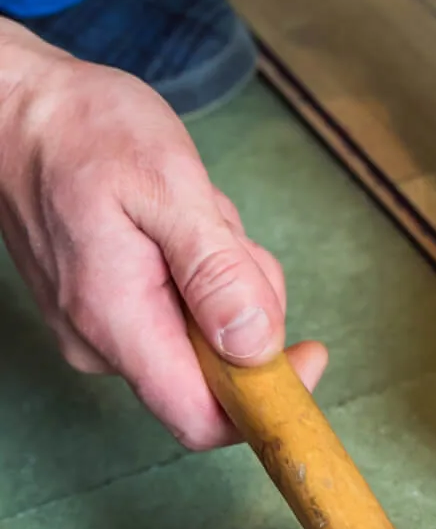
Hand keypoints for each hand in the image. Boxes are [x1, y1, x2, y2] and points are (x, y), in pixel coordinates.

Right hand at [0, 19, 325, 446]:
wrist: (16, 109)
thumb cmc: (86, 134)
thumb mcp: (169, 188)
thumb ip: (217, 272)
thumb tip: (258, 346)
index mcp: (118, 322)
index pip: (201, 418)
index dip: (269, 402)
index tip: (312, 350)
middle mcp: (104, 343)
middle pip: (220, 369)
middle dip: (249, 304)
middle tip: (224, 231)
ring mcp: (102, 328)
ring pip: (208, 334)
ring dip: (227, 276)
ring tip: (192, 215)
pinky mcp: (110, 309)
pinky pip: (185, 309)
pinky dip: (202, 268)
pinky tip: (177, 221)